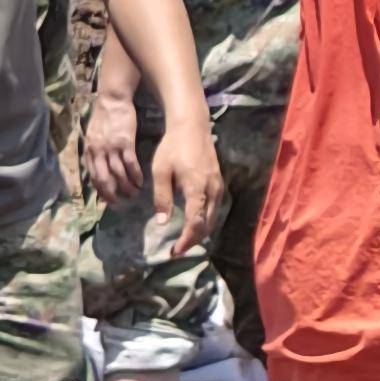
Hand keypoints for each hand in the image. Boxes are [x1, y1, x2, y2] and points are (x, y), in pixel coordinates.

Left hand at [83, 88, 145, 204]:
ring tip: (134, 193)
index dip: (100, 190)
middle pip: (103, 179)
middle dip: (112, 194)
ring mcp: (111, 148)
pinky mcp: (125, 143)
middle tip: (120, 203)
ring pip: (118, 174)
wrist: (112, 100)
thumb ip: (95, 150)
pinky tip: (141, 181)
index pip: (92, 176)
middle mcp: (98, 152)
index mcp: (89, 151)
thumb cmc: (105, 117)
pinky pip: (130, 164)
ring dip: (126, 186)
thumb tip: (99, 165)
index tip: (109, 200)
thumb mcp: (94, 135)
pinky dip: (136, 175)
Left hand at [146, 115, 223, 257]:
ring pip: (213, 218)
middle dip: (193, 240)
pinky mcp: (219, 184)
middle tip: (178, 250)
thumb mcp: (160, 172)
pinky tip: (194, 222)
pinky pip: (215, 209)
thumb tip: (162, 222)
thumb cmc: (172, 148)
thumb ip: (162, 198)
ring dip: (200, 232)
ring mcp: (218, 187)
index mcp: (197, 190)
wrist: (192, 128)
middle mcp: (212, 192)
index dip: (186, 241)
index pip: (195, 223)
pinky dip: (205, 221)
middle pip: (207, 225)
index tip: (174, 252)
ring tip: (185, 239)